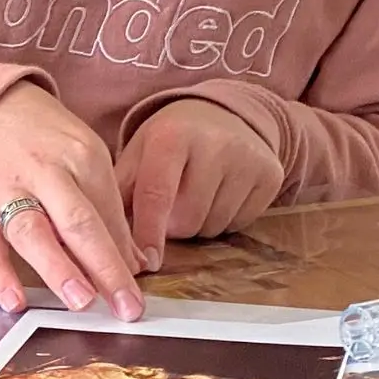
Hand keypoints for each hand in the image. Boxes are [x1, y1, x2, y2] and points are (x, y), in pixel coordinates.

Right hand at [0, 84, 144, 318]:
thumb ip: (106, 208)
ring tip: (82, 302)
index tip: (136, 298)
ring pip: (34, 232)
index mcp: (82, 157)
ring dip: (58, 268)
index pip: (108, 215)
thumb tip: (132, 262)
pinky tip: (15, 301)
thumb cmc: (41, 140)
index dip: (124, 258)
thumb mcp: (82, 157)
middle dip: (106, 268)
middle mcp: (46, 172)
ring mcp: (7, 190)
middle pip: (80, 223)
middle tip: (127, 309)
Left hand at [119, 99, 284, 267]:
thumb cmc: (169, 142)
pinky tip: (219, 195)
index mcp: (172, 136)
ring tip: (196, 196)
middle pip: (187, 220)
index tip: (145, 263)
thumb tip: (107, 244)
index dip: (149, 232)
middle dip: (172, 227)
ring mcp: (247, 159)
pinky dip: (223, 220)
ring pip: (213, 227)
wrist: (224, 115)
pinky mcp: (270, 176)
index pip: (157, 194)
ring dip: (198, 226)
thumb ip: (117, 194)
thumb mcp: (137, 155)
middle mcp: (215, 143)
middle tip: (171, 205)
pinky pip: (239, 224)